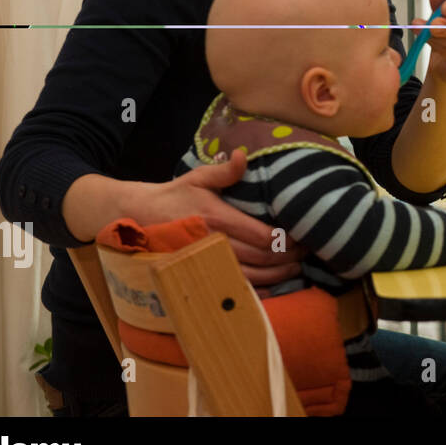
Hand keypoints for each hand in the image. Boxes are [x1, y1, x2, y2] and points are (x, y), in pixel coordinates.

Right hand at [129, 149, 304, 286]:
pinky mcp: (201, 274)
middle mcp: (215, 244)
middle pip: (263, 258)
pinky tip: (273, 284)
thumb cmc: (174, 196)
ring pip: (253, 277)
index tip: (303, 236)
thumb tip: (244, 155)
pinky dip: (258, 289)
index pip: (263, 236)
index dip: (287, 240)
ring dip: (279, 275)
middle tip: (307, 253)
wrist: (138, 219)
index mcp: (218, 219)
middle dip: (289, 257)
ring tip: (296, 268)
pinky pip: (235, 287)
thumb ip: (225, 171)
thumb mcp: (198, 178)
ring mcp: (208, 263)